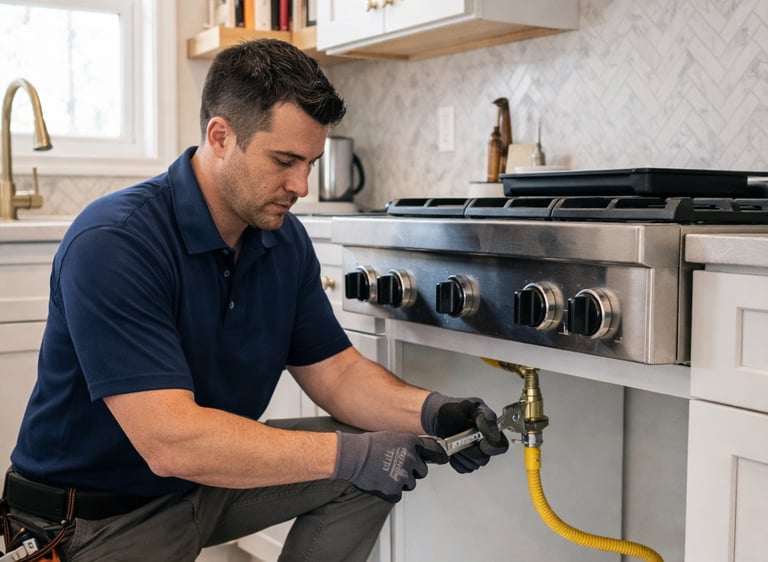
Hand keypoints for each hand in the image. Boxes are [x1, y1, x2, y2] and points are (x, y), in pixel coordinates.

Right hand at [331, 430, 447, 501]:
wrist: (353, 456)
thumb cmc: (368, 445)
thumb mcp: (393, 437)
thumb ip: (408, 445)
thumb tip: (416, 452)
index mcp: (411, 443)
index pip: (433, 451)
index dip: (437, 456)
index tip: (443, 459)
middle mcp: (411, 458)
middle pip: (422, 471)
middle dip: (413, 472)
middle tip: (399, 468)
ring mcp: (403, 475)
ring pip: (410, 484)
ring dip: (401, 482)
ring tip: (386, 474)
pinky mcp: (394, 489)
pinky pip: (398, 494)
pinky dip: (390, 491)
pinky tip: (381, 481)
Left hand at [421, 392, 508, 473]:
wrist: (437, 417)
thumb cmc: (452, 409)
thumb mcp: (469, 406)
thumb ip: (484, 416)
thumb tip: (492, 430)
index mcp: (491, 428)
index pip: (501, 445)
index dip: (492, 446)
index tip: (481, 441)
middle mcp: (486, 441)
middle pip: (485, 458)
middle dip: (471, 450)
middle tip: (461, 439)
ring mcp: (476, 452)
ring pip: (474, 464)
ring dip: (462, 455)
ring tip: (455, 442)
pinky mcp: (466, 460)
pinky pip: (464, 468)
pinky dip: (456, 461)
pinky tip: (453, 449)